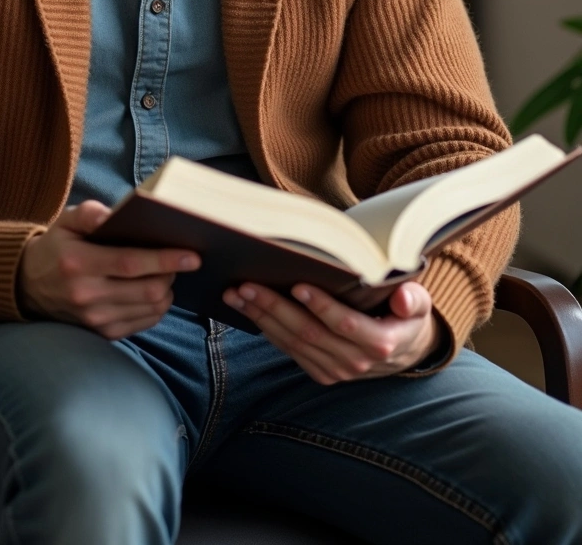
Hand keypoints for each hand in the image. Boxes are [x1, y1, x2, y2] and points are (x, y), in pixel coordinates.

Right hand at [18, 200, 200, 339]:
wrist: (27, 286)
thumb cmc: (56, 247)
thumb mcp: (66, 221)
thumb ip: (91, 213)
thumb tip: (115, 214)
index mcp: (78, 263)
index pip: (131, 263)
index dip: (165, 259)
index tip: (192, 255)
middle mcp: (86, 295)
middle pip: (147, 290)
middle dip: (171, 274)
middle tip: (178, 260)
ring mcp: (94, 320)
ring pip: (150, 309)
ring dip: (167, 291)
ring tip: (165, 274)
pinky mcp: (101, 334)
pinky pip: (143, 323)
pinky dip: (156, 308)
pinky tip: (154, 291)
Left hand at [222, 280, 444, 383]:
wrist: (403, 350)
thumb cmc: (407, 316)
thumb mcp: (420, 305)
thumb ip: (413, 300)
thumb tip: (403, 298)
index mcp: (380, 343)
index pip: (345, 324)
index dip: (321, 306)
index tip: (297, 285)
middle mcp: (355, 362)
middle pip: (309, 333)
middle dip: (275, 308)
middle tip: (247, 285)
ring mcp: (336, 370)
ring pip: (293, 343)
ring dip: (262, 318)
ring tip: (237, 294)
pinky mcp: (321, 372)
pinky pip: (290, 351)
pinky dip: (267, 329)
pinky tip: (248, 310)